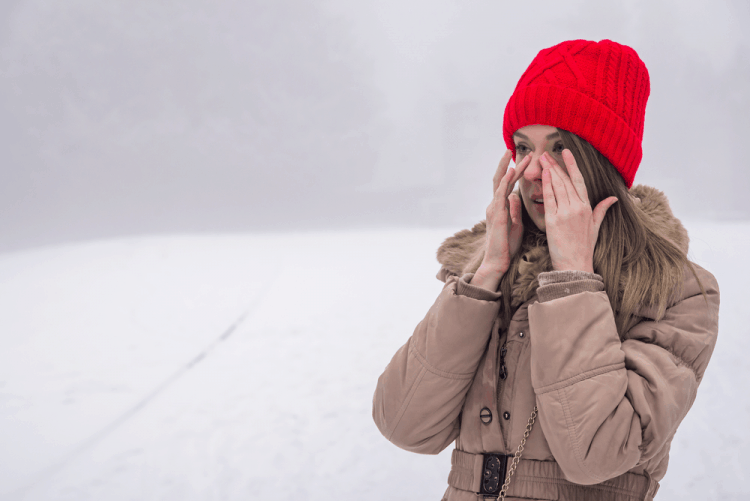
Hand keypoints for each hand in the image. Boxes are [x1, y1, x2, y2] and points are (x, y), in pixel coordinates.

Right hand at [475, 150, 530, 284]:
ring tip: (512, 154)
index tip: (524, 159)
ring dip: (507, 167)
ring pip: (499, 183)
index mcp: (500, 207)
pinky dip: (505, 181)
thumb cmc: (507, 246)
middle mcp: (495, 205)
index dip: (515, 171)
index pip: (508, 184)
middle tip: (512, 148)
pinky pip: (500, 194)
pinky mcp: (496, 214)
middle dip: (507, 163)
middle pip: (500, 179)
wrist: (497, 262)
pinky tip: (510, 172)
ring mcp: (494, 208)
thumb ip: (514, 209)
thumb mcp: (515, 224)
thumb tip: (515, 196)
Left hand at [539, 150, 617, 272]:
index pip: (579, 181)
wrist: (575, 265)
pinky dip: (546, 185)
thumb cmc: (584, 247)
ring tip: (542, 159)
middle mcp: (577, 208)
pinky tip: (544, 174)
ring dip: (550, 171)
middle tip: (546, 153)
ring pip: (558, 186)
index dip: (572, 165)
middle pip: (566, 181)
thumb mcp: (595, 226)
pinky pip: (549, 199)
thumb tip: (614, 198)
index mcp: (587, 207)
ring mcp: (565, 213)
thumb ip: (602, 209)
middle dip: (556, 165)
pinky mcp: (553, 220)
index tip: (566, 152)